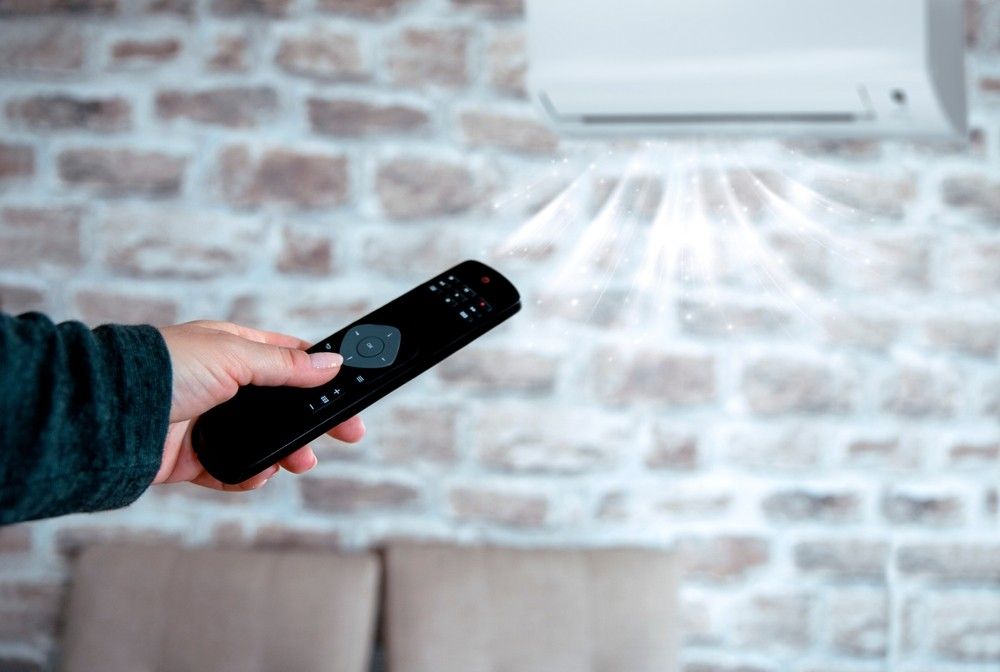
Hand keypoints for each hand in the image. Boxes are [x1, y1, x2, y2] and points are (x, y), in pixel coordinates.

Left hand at [154, 321, 364, 490]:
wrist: (108, 413)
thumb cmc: (164, 368)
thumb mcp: (235, 356)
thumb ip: (286, 365)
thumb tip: (331, 363)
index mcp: (233, 349)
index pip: (290, 359)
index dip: (321, 375)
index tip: (347, 391)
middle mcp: (223, 384)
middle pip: (283, 405)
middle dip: (312, 421)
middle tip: (345, 434)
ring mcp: (209, 422)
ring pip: (263, 441)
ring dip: (286, 452)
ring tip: (299, 462)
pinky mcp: (194, 457)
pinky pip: (233, 470)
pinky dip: (250, 475)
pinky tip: (259, 473)